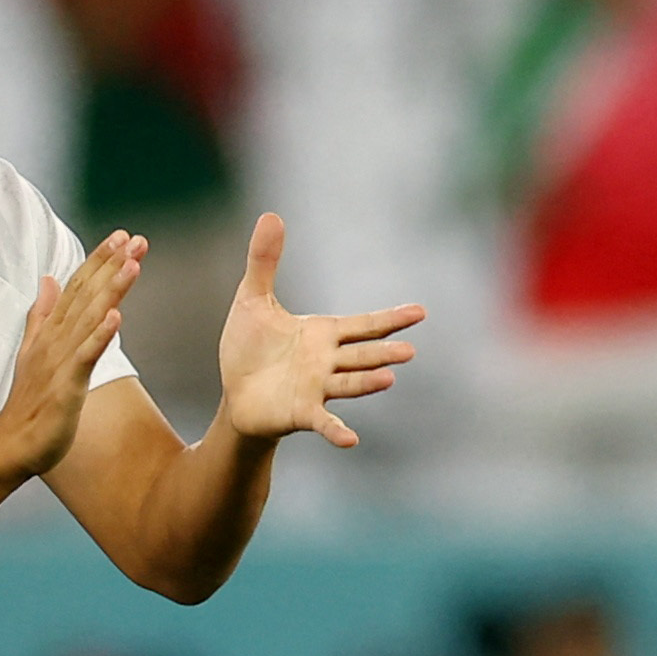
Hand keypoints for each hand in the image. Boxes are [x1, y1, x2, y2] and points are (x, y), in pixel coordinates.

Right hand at [0, 232, 146, 482]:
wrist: (11, 446)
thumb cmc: (30, 403)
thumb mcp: (34, 350)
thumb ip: (41, 314)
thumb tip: (47, 279)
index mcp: (51, 332)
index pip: (77, 287)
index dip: (98, 260)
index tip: (122, 236)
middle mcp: (55, 340)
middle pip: (85, 295)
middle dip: (110, 265)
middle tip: (135, 238)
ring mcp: (59, 361)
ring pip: (88, 318)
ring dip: (110, 290)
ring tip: (131, 264)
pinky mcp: (66, 386)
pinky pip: (85, 357)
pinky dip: (99, 336)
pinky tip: (116, 317)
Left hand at [208, 213, 423, 448]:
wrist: (236, 393)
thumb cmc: (249, 348)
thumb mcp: (252, 299)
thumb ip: (265, 261)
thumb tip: (271, 215)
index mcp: (323, 334)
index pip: (364, 325)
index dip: (390, 319)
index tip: (420, 312)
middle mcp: (327, 362)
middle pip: (362, 355)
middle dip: (384, 353)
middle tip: (409, 350)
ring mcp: (317, 389)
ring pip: (348, 384)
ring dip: (367, 383)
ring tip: (388, 379)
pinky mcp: (302, 413)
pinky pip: (323, 422)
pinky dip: (337, 431)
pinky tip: (352, 440)